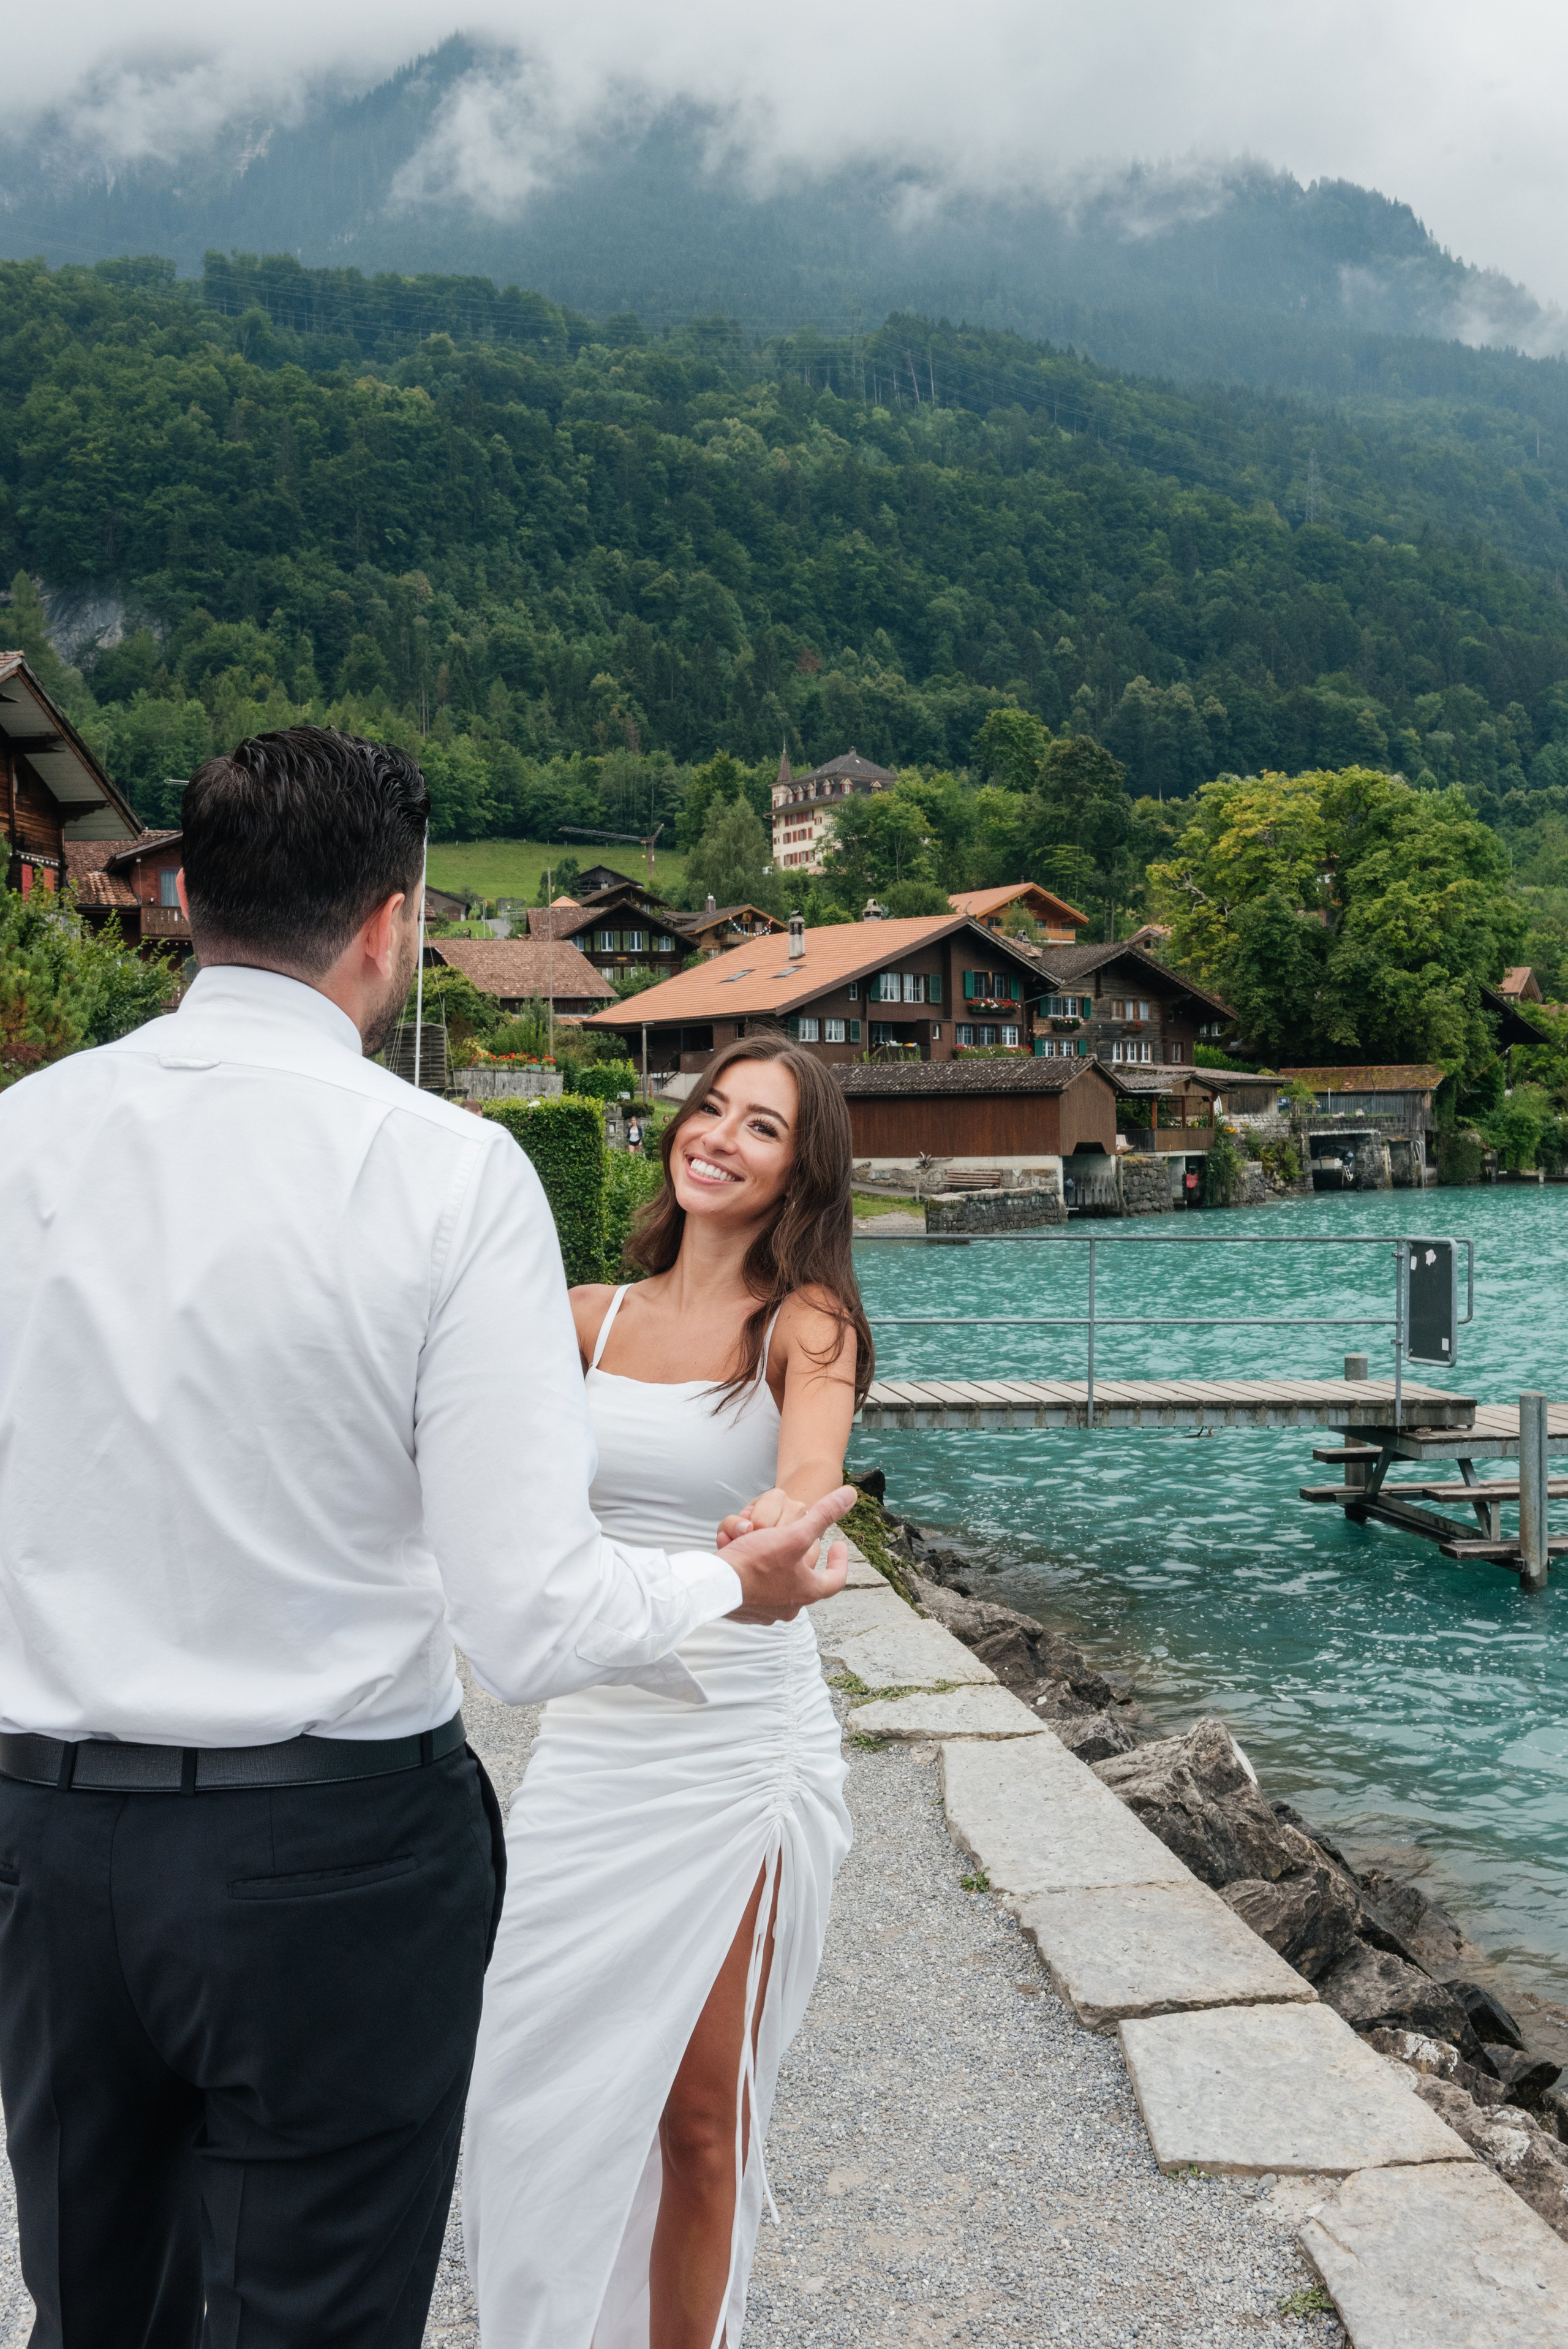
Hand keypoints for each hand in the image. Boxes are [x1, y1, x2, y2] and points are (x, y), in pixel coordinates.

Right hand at [722, 1485, 853, 1624]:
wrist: (714, 1586)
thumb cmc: (755, 1563)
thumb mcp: (793, 1535)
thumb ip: (823, 1516)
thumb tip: (850, 1495)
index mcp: (807, 1592)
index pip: (835, 1580)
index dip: (840, 1561)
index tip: (837, 1545)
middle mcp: (790, 1607)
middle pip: (804, 1581)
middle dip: (801, 1558)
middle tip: (798, 1540)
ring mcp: (767, 1612)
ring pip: (779, 1586)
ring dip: (777, 1567)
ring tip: (770, 1548)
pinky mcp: (746, 1612)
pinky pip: (757, 1593)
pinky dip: (756, 1577)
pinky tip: (748, 1563)